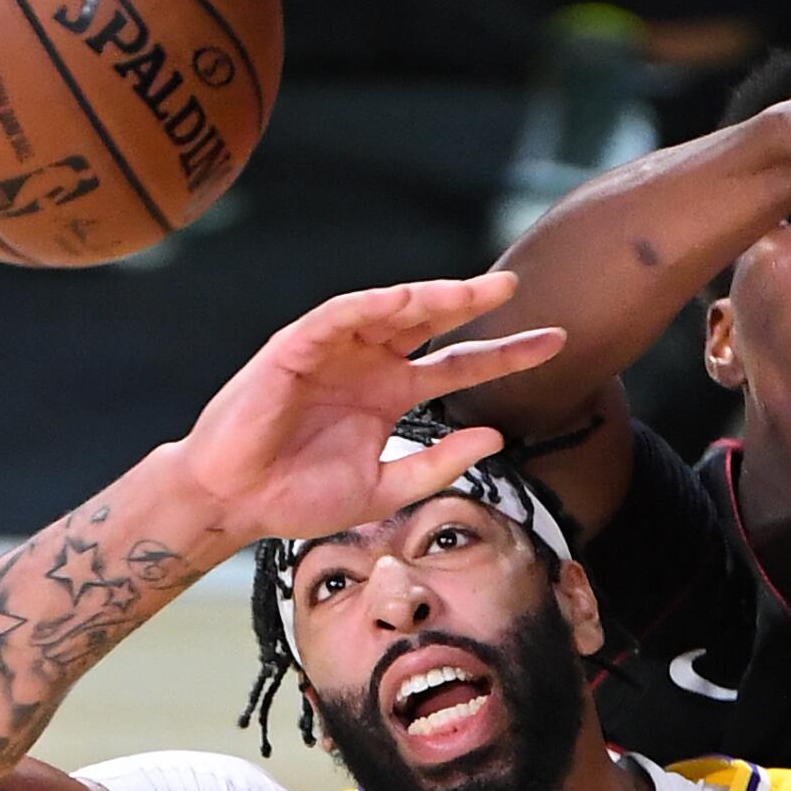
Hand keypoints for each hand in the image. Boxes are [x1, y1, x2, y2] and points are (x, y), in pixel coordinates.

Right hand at [176, 272, 563, 544]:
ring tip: (475, 290)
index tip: (554, 345)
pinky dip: (374, 305)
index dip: (505, 356)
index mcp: (390, 396)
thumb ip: (438, 464)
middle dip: (475, 305)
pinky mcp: (296, 347)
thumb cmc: (298, 497)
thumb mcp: (385, 489)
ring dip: (432, 296)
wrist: (236, 502)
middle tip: (519, 288)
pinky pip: (341, 315)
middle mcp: (368, 366)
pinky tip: (409, 299)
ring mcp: (334, 352)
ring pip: (392, 310)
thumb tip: (496, 437)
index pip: (459, 368)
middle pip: (433, 324)